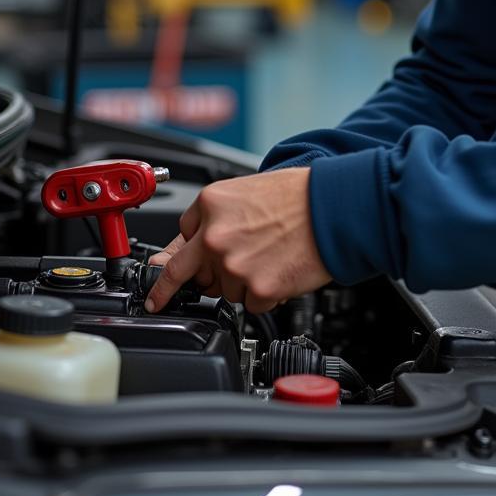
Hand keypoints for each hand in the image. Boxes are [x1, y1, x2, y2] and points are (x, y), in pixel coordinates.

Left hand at [144, 167, 329, 313]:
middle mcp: (215, 235)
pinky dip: (266, 294)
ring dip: (242, 282)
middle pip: (181, 272)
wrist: (336, 207)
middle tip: (158, 301)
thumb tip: (179, 251)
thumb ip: (214, 218)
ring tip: (271, 257)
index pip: (183, 236)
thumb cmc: (301, 195)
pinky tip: (282, 270)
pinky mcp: (258, 290)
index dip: (193, 248)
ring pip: (225, 289)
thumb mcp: (248, 191)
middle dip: (167, 289)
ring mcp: (234, 266)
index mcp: (211, 204)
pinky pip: (251, 304)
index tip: (170, 264)